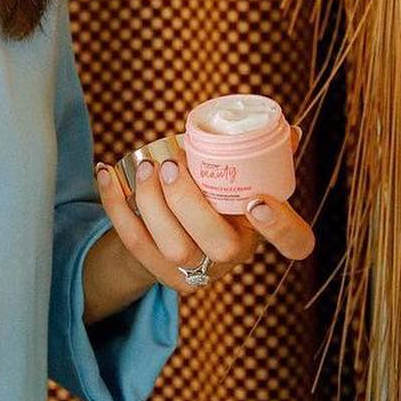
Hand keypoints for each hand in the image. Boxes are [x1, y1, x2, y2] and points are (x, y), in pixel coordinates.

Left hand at [95, 123, 314, 295]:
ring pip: (175, 249)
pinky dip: (115, 204)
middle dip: (191, 203)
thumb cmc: (209, 193)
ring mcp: (196, 270)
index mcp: (259, 228)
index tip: (257, 200)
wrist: (166, 232)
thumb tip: (288, 129)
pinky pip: (134, 242)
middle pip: (219, 246)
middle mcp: (232, 256)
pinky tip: (107, 172)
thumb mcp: (235, 175)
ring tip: (144, 167)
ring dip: (154, 204)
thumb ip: (256, 152)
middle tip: (171, 165)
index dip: (281, 226)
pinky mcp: (159, 272)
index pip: (294, 242)